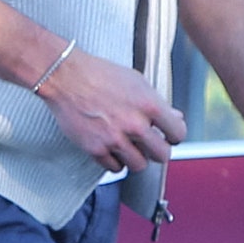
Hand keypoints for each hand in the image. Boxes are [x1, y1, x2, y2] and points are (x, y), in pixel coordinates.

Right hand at [38, 48, 185, 171]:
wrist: (66, 77)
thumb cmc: (99, 74)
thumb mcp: (136, 82)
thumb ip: (156, 102)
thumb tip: (174, 116)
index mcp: (149, 105)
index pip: (177, 133)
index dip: (174, 136)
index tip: (168, 136)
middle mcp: (134, 124)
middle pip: (162, 155)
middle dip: (157, 150)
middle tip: (150, 145)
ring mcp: (114, 138)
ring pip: (139, 166)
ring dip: (136, 158)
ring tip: (129, 148)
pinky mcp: (95, 148)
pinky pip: (114, 168)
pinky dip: (115, 162)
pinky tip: (112, 149)